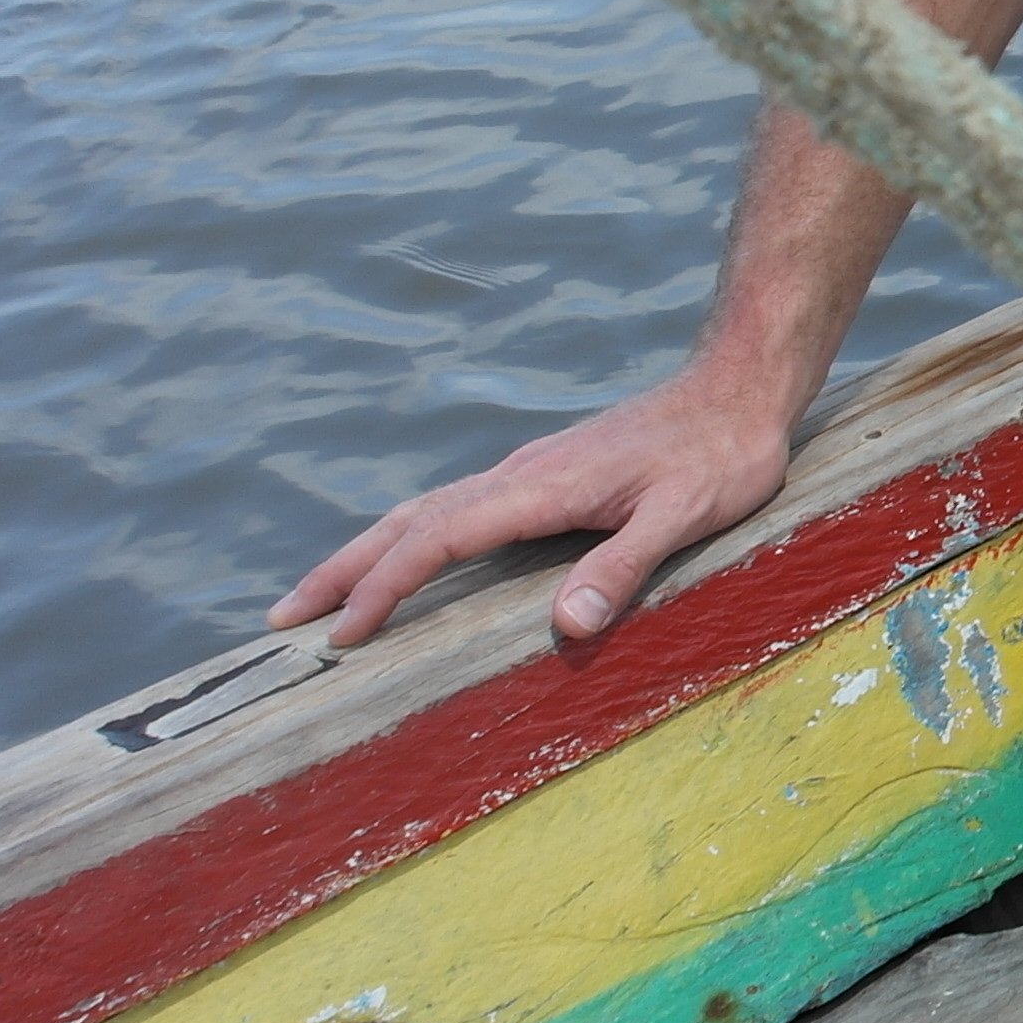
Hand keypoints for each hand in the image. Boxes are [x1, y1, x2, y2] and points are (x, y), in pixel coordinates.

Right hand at [270, 363, 803, 649]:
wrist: (740, 388)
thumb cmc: (721, 456)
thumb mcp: (686, 516)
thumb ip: (624, 566)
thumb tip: (564, 628)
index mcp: (542, 487)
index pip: (439, 538)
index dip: (385, 586)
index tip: (341, 634)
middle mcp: (520, 474)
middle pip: (409, 520)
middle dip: (344, 570)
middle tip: (282, 619)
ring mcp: (528, 471)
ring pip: (426, 510)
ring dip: (368, 551)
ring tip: (321, 596)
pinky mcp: (543, 473)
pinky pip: (455, 507)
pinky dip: (410, 536)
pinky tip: (407, 557)